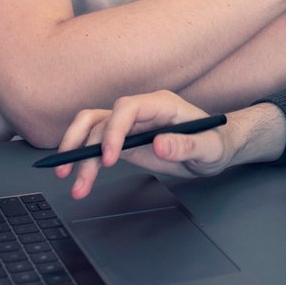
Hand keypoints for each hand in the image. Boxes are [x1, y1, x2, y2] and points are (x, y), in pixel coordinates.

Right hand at [53, 92, 275, 198]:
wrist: (218, 148)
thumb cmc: (217, 143)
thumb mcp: (210, 148)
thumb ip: (187, 145)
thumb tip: (160, 144)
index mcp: (162, 105)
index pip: (128, 107)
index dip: (114, 130)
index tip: (109, 158)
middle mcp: (142, 111)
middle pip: (102, 118)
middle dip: (84, 144)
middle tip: (72, 172)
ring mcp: (131, 125)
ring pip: (93, 130)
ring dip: (77, 152)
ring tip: (67, 179)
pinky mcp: (125, 140)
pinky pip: (98, 145)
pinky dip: (85, 160)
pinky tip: (78, 177)